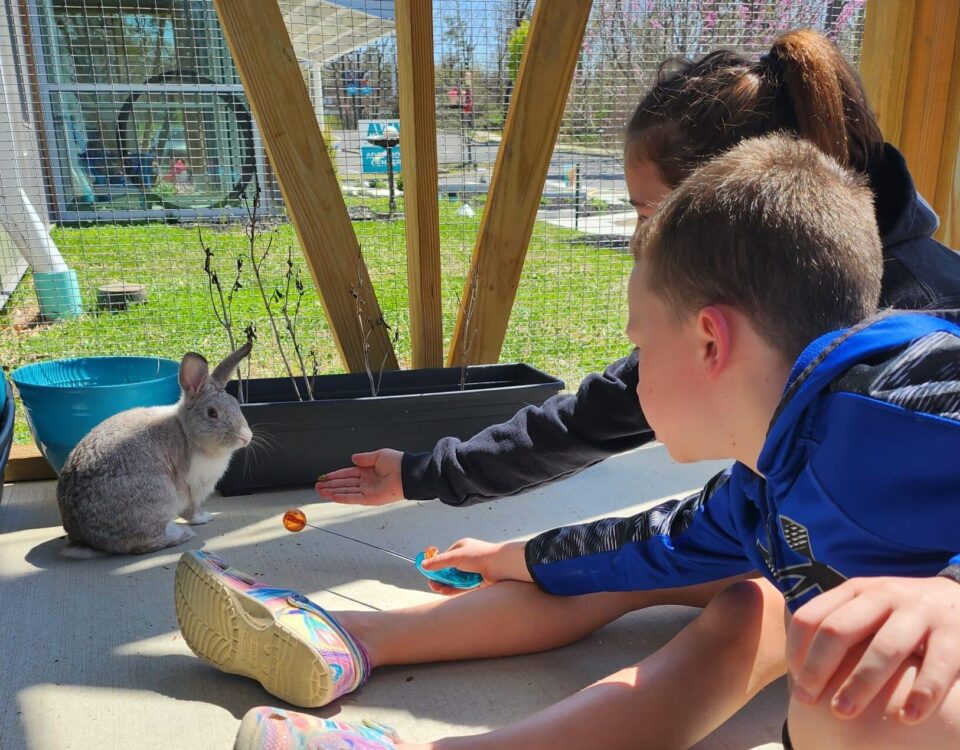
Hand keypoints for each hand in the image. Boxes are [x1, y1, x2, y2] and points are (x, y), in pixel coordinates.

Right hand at [315, 449, 403, 504]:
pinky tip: (332, 496)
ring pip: (346, 491)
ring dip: (332, 492)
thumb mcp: (378, 455)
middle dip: (330, 485)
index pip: (347, 473)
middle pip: (344, 484)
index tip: (324, 477)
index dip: (335, 475)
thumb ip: (364, 458)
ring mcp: (367, 491)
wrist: (408, 473)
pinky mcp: (370, 499)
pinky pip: (353, 498)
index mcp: (368, 471)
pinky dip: (342, 497)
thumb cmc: (397, 463)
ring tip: (320, 492)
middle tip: (317, 486)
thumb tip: (352, 457)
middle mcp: (366, 482)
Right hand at [421, 538, 531, 594]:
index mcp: (463, 547)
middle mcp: (468, 559)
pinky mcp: (477, 582)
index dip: (437, 564)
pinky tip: (444, 591)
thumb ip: (438, 562)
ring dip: (445, 584)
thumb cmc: (479, 556)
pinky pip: (462, 587)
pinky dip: (453, 589)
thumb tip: (422, 564)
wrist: (500, 565)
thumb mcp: (455, 557)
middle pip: (450, 569)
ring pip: (455, 579)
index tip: (428, 571)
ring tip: (436, 588)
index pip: (446, 556)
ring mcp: (473, 571)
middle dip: (440, 577)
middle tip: (432, 583)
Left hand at [787, 575, 959, 723]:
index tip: (794, 682)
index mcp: (856, 590)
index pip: (812, 616)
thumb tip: (797, 670)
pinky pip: (938, 666)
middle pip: (839, 630)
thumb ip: (837, 624)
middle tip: (806, 700)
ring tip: (843, 712)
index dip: (797, 650)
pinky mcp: (955, 635)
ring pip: (884, 648)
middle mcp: (884, 597)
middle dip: (818, 667)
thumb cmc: (901, 613)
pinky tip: (908, 717)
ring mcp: (920, 613)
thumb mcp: (868, 607)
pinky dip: (923, 693)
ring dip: (860, 683)